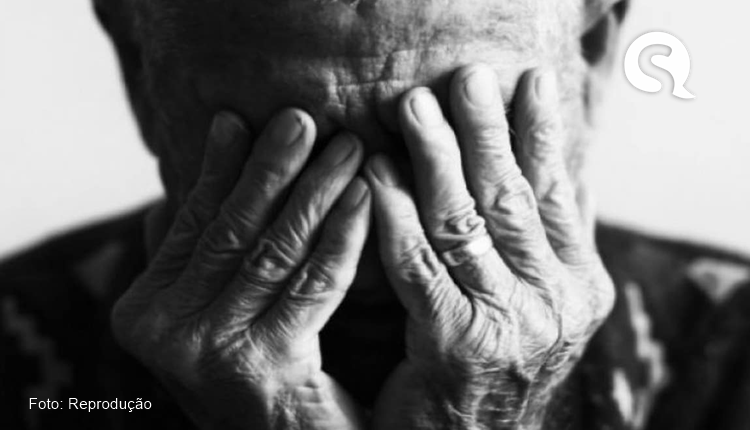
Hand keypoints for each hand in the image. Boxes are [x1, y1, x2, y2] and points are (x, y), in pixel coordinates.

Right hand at [111, 110, 369, 429]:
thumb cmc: (257, 375)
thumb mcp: (211, 313)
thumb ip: (190, 259)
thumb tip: (168, 194)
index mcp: (144, 311)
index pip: (192, 224)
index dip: (218, 169)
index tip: (240, 119)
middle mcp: (165, 332)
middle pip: (232, 231)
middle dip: (272, 169)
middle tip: (305, 118)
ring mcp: (208, 351)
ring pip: (273, 251)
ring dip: (314, 192)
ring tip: (346, 146)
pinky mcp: (263, 366)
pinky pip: (312, 285)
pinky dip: (341, 236)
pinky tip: (364, 197)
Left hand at [366, 65, 614, 428]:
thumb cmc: (496, 368)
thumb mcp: (536, 305)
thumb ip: (540, 246)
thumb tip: (548, 170)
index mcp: (580, 285)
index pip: (560, 193)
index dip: (542, 134)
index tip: (528, 82)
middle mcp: (555, 302)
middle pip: (514, 196)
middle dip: (487, 130)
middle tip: (465, 79)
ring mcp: (510, 325)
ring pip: (466, 221)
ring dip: (437, 157)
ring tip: (414, 109)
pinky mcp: (455, 345)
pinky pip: (418, 264)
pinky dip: (395, 214)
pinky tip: (376, 175)